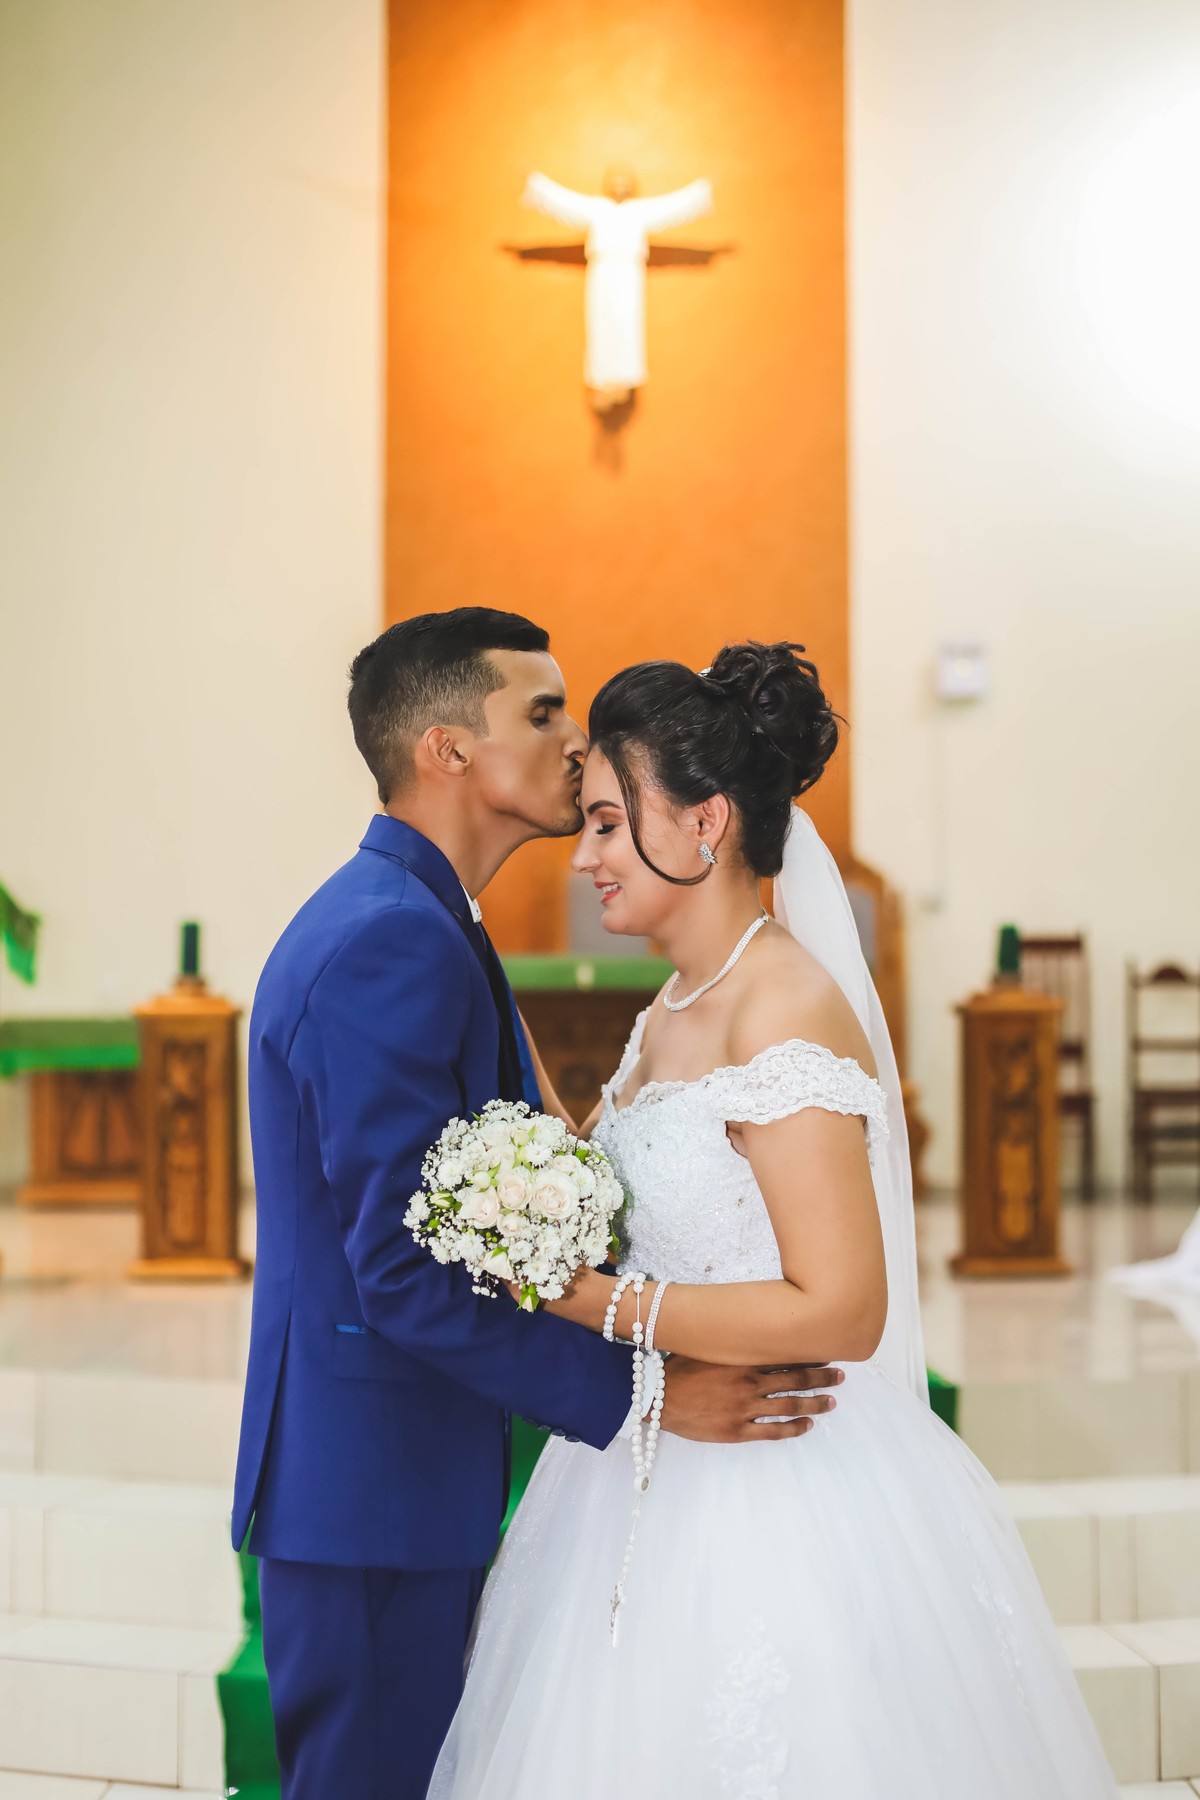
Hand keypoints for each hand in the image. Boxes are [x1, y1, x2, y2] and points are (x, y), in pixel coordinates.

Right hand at [659, 1358, 842, 1442]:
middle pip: (796, 1379)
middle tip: (840, 1377)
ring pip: (790, 1405)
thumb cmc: (678, 1367)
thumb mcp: (707, 1345)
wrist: (655, 1396)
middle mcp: (749, 1382)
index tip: (828, 1352)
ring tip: (831, 1402)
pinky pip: (773, 1431)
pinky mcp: (738, 1430)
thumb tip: (754, 1329)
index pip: (786, 1354)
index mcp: (743, 1358)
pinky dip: (794, 1429)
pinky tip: (807, 1426)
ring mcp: (745, 1408)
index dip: (810, 1354)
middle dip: (821, 1377)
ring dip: (814, 1403)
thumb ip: (732, 1341)